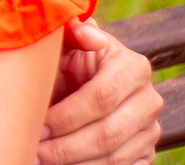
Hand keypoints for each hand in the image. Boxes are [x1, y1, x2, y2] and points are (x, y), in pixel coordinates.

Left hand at [37, 17, 161, 164]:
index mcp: (133, 67)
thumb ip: (72, 31)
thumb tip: (88, 32)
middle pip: (108, 133)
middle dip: (65, 146)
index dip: (67, 115)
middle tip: (34, 152)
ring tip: (41, 161)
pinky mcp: (145, 153)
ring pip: (114, 158)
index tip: (37, 126)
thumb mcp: (67, 42)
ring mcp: (150, 130)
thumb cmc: (67, 60)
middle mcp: (148, 100)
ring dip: (74, 163)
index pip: (102, 97)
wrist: (80, 80)